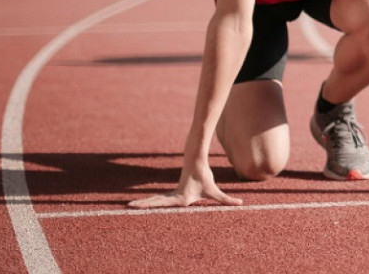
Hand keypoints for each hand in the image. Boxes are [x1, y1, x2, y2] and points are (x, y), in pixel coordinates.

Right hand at [128, 160, 242, 208]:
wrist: (197, 162)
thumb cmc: (205, 178)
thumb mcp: (215, 191)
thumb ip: (226, 199)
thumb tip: (240, 203)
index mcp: (180, 198)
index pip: (164, 202)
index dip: (153, 204)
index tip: (140, 205)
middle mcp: (174, 196)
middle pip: (156, 201)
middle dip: (143, 205)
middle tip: (128, 207)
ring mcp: (171, 193)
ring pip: (155, 200)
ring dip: (144, 203)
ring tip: (129, 206)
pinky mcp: (172, 193)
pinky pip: (159, 199)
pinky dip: (150, 202)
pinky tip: (142, 205)